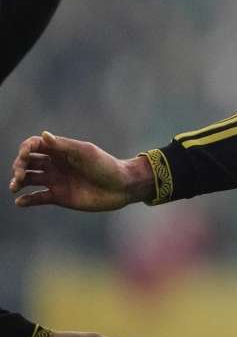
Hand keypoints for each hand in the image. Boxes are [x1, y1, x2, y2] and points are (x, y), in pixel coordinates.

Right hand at [10, 131, 152, 210]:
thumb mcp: (86, 153)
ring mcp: (56, 180)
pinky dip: (26, 200)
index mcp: (62, 150)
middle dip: (19, 166)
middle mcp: (56, 164)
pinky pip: (37, 198)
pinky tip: (20, 202)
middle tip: (20, 175)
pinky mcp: (59, 197)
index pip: (35, 145)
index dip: (25, 149)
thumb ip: (64, 145)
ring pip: (29, 179)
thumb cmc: (106, 166)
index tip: (25, 155)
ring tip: (15, 187)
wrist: (121, 187)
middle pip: (28, 161)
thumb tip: (43, 134)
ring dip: (18, 181)